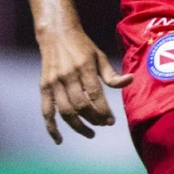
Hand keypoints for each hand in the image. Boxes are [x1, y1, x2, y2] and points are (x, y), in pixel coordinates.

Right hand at [38, 27, 132, 143]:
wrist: (55, 33)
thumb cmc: (82, 46)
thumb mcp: (99, 56)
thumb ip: (112, 74)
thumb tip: (129, 81)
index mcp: (83, 67)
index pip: (95, 95)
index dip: (104, 111)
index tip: (111, 121)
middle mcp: (67, 75)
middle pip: (81, 105)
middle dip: (94, 119)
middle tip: (103, 124)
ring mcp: (53, 82)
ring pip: (65, 111)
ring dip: (78, 126)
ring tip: (90, 133)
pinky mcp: (44, 86)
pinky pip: (46, 111)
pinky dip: (51, 127)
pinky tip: (59, 140)